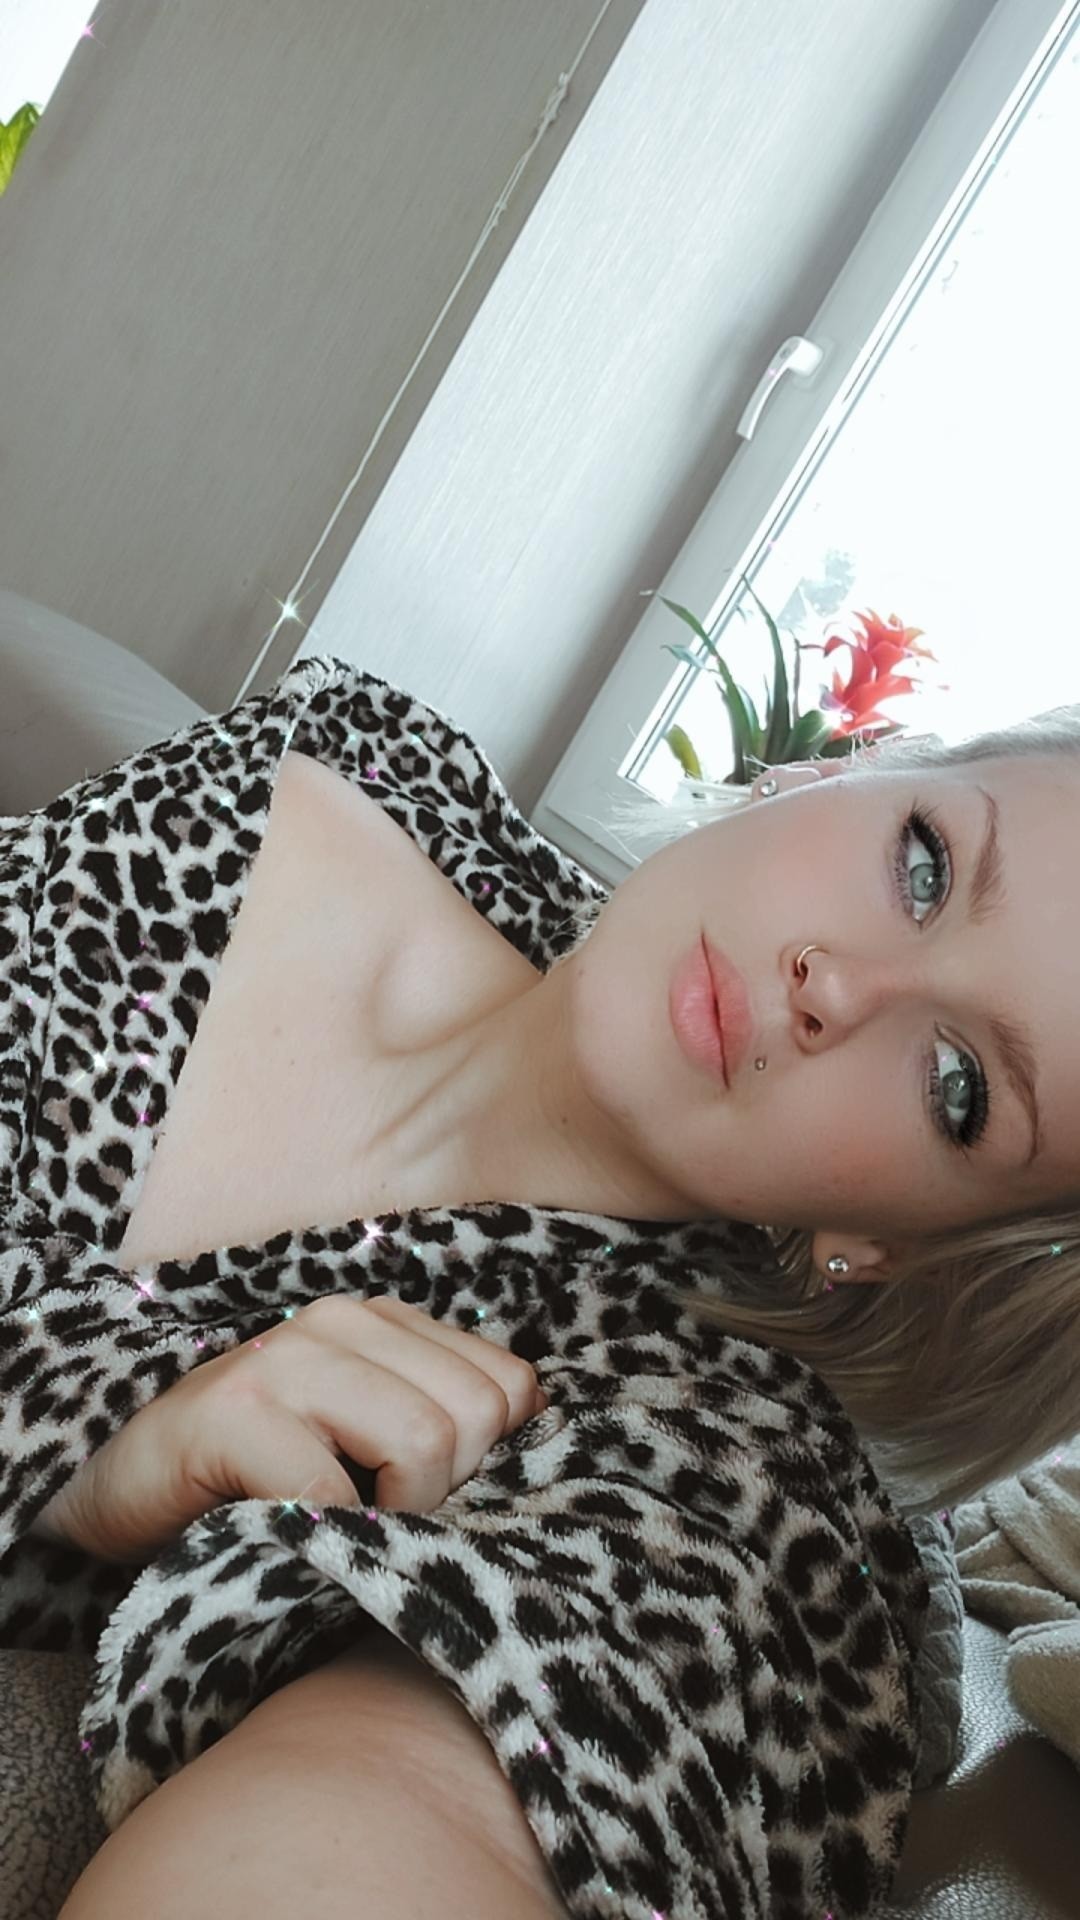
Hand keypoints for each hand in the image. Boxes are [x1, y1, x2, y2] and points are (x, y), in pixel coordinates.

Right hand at [32, 1295, 548, 1565]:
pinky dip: (329, 1540)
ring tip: (349, 1530)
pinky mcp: (233, 1410)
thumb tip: (536, 1461)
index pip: (511, 1384)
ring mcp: (284, 1356)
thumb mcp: (364, 1441)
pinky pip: (332, 1493)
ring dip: (396, 1519)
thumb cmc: (261, 1479)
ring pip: (423, 1442)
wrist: (126, 1490)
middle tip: (388, 1524)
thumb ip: (438, 1428)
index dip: (492, 1463)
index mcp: (384, 1321)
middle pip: (477, 1415)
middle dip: (449, 1495)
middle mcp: (340, 1319)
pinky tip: (297, 1539)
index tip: (435, 1502)